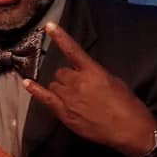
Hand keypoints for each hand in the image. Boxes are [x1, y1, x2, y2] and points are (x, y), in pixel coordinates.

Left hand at [23, 22, 156, 156]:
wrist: (129, 130)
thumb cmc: (127, 105)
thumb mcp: (115, 82)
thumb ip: (95, 74)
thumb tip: (84, 73)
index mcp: (93, 71)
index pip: (73, 51)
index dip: (60, 37)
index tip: (49, 26)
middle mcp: (77, 82)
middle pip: (60, 72)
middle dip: (67, 77)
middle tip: (80, 87)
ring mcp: (68, 97)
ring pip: (54, 84)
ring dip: (60, 87)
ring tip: (75, 98)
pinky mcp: (63, 112)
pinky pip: (44, 98)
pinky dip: (35, 90)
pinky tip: (27, 83)